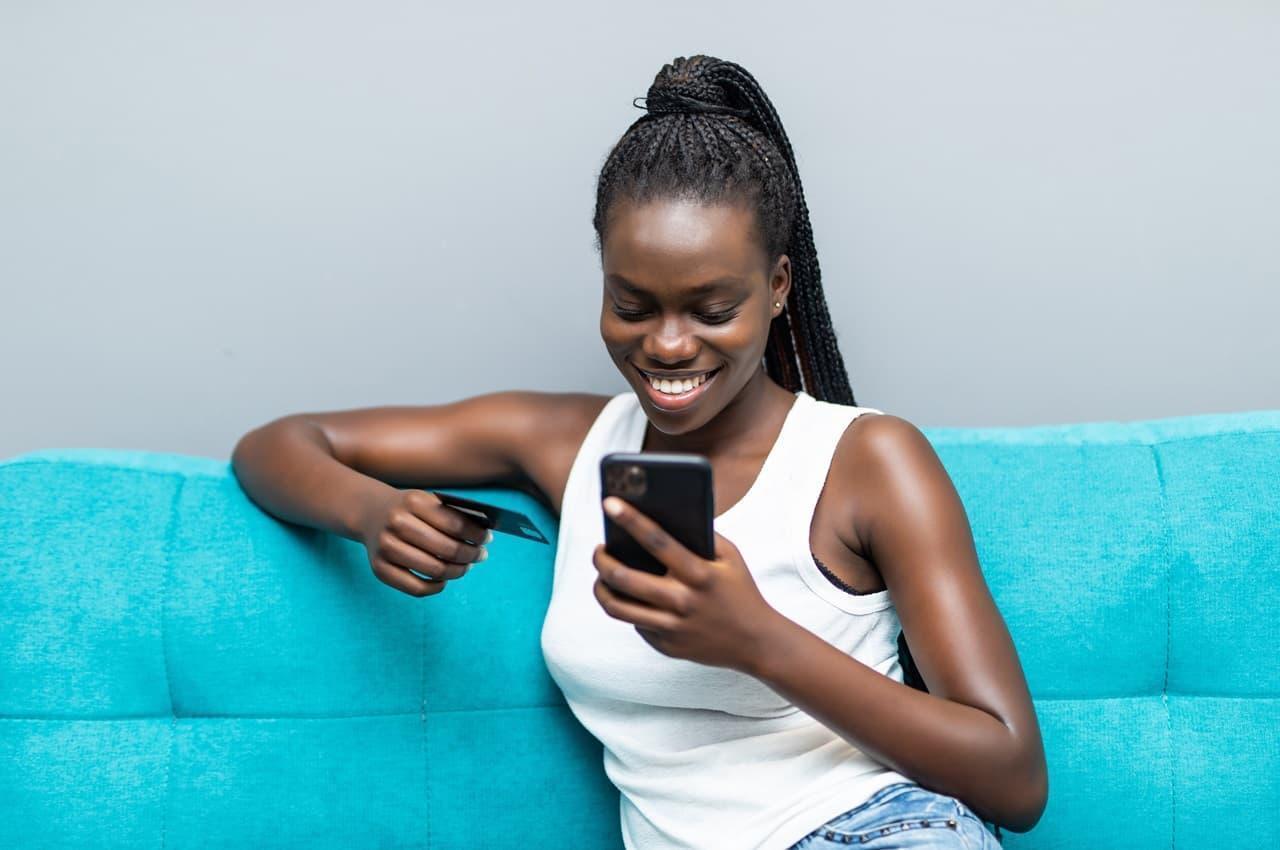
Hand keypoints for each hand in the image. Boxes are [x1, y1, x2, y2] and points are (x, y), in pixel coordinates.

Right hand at [359, 488, 491, 596]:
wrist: (370, 513)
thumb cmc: (409, 508)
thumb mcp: (428, 500)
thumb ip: (454, 514)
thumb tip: (484, 534)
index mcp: (414, 502)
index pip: (456, 525)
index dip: (477, 536)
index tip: (487, 539)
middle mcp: (397, 523)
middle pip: (447, 550)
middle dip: (471, 555)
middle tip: (480, 555)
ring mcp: (386, 548)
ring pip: (435, 570)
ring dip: (457, 571)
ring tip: (465, 566)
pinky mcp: (380, 569)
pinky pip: (416, 588)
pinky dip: (437, 587)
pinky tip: (444, 579)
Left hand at [592, 496, 781, 673]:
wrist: (756, 642)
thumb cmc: (740, 590)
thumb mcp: (730, 557)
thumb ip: (702, 535)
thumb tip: (662, 515)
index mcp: (700, 574)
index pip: (657, 541)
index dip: (630, 520)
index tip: (608, 502)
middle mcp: (683, 602)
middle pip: (625, 578)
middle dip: (602, 560)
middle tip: (599, 549)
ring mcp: (672, 627)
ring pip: (618, 608)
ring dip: (601, 588)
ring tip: (601, 574)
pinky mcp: (666, 646)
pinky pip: (635, 623)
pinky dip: (628, 606)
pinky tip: (628, 595)